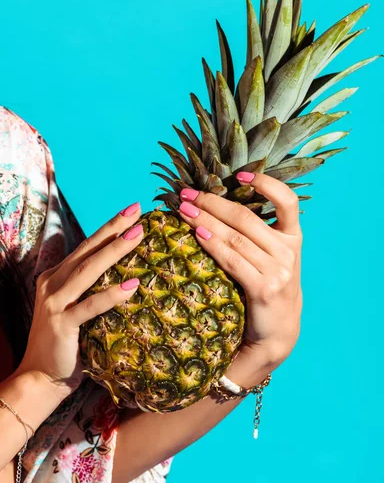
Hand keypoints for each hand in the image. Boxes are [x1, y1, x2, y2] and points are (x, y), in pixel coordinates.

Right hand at [14, 202, 144, 397]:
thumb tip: (130, 272)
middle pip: (88, 250)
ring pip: (89, 270)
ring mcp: (54, 302)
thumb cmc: (67, 342)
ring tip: (138, 234)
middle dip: (113, 228)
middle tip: (137, 210)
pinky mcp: (61, 324)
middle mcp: (53, 283)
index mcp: (56, 276)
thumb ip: (92, 288)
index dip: (109, 227)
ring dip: (114, 250)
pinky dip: (111, 295)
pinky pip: (90, 306)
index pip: (87, 246)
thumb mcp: (77, 307)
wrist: (40, 378)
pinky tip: (132, 285)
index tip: (133, 210)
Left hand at [178, 173, 302, 373]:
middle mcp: (289, 252)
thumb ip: (259, 234)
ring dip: (204, 220)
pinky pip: (231, 259)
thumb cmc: (268, 288)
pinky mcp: (263, 289)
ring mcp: (278, 271)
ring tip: (183, 210)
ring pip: (234, 237)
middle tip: (187, 193)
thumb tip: (220, 203)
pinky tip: (196, 233)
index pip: (288, 201)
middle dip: (212, 202)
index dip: (266, 183)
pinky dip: (211, 243)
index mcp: (294, 239)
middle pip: (246, 217)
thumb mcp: (274, 258)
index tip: (241, 174)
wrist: (277, 333)